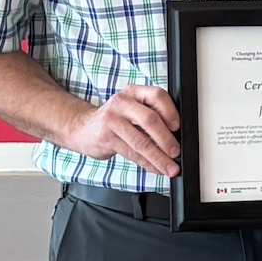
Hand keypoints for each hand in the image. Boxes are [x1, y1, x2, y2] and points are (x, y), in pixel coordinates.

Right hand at [62, 84, 181, 177]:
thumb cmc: (114, 119)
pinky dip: (147, 164)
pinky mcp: (106, 138)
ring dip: (158, 158)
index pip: (157, 95)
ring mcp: (112, 120)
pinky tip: (155, 168)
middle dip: (166, 139)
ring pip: (141, 141)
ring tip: (170, 167)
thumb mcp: (131, 108)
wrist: (83, 128)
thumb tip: (176, 135)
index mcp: (133, 92)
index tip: (178, 127)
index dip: (170, 112)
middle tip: (176, 152)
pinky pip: (131, 153)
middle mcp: (122, 103)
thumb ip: (150, 113)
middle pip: (150, 120)